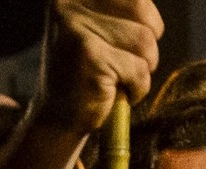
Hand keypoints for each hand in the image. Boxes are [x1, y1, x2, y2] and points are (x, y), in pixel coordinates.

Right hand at [42, 0, 163, 131]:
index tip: (121, 45)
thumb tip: (148, 4)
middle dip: (144, 46)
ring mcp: (77, 31)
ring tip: (114, 80)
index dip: (143, 22)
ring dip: (141, 69)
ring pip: (145, 41)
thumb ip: (121, 10)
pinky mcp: (89, 57)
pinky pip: (139, 69)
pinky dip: (136, 89)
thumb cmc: (85, 74)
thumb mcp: (98, 29)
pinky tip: (112, 94)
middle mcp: (68, 6)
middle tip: (119, 66)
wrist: (57, 119)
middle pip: (144, 14)